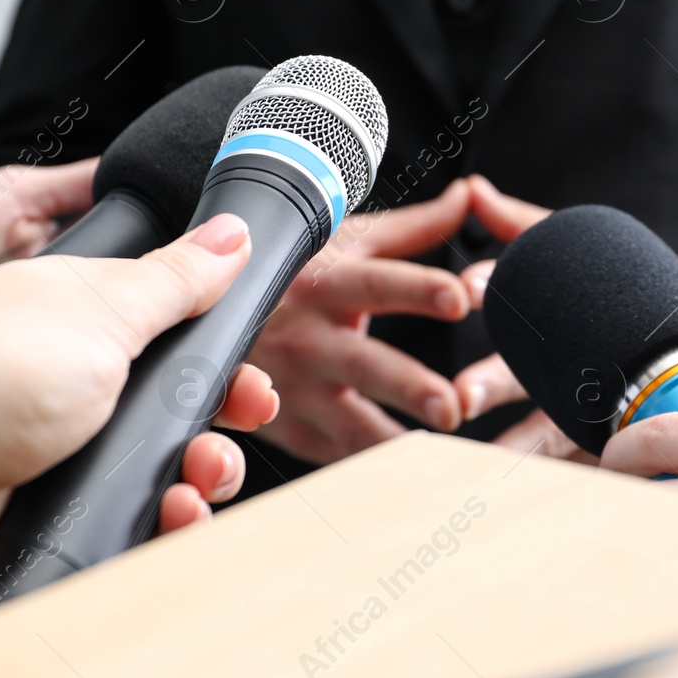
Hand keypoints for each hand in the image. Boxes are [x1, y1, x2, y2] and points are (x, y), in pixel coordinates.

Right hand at [247, 179, 472, 463]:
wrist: (207, 311)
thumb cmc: (296, 273)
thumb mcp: (346, 240)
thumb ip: (415, 227)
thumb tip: (470, 194)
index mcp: (323, 282)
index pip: (376, 282)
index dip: (417, 287)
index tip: (462, 295)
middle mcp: (306, 337)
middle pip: (362, 363)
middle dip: (408, 387)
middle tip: (454, 407)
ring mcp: (291, 389)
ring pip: (346, 424)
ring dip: (394, 443)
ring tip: (442, 461)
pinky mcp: (286, 430)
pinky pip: (331, 457)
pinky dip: (370, 471)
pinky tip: (411, 484)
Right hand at [457, 176, 677, 449]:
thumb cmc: (638, 289)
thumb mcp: (585, 249)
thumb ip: (528, 225)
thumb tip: (475, 191)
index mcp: (539, 334)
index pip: (504, 312)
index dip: (484, 304)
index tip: (470, 291)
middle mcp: (548, 378)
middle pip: (509, 382)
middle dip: (484, 387)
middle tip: (459, 395)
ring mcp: (577, 415)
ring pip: (539, 433)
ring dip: (514, 447)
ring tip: (495, 459)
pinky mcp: (609, 445)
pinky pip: (588, 465)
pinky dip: (568, 476)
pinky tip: (552, 486)